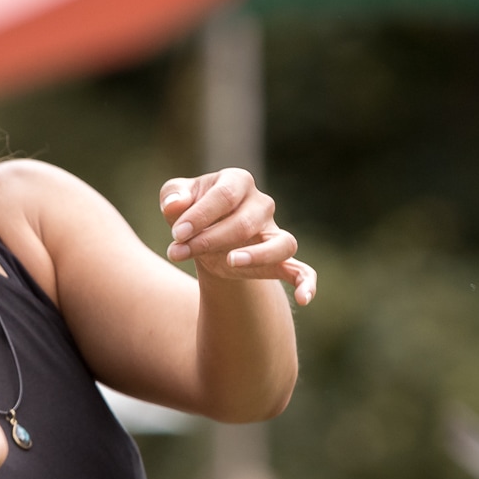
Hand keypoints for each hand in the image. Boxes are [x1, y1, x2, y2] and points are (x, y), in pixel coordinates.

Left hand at [160, 169, 316, 305]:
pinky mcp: (279, 259)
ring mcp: (273, 232)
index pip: (224, 195)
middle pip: (243, 223)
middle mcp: (262, 204)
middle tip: (178, 252)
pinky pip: (301, 270)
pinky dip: (306, 282)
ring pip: (280, 243)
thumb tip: (175, 206)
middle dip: (208, 240)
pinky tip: (304, 297)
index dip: (199, 216)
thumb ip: (173, 196)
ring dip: (257, 255)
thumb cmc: (189, 212)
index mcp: (237, 181)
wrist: (203, 239)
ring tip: (231, 262)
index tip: (176, 235)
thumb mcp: (175, 198)